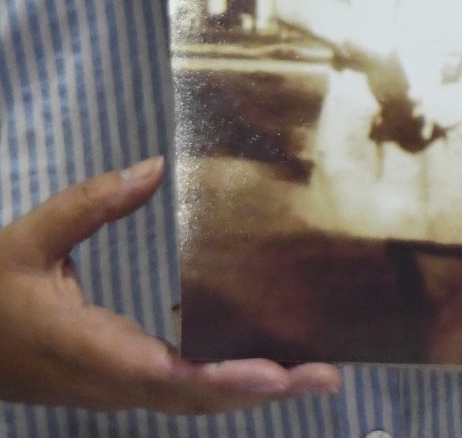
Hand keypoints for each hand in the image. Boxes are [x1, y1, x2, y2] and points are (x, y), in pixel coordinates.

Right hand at [0, 158, 341, 412]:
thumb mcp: (27, 240)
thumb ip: (89, 204)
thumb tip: (154, 168)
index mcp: (85, 349)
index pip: (161, 374)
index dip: (219, 377)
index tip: (272, 372)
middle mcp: (107, 379)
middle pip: (193, 396)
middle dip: (261, 389)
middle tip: (327, 374)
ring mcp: (112, 386)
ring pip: (190, 398)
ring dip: (251, 390)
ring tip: (315, 372)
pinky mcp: (115, 380)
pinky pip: (177, 387)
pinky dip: (223, 380)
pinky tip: (263, 361)